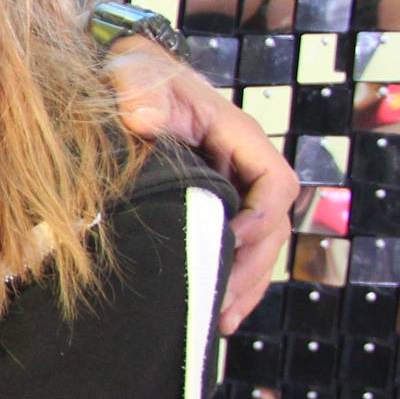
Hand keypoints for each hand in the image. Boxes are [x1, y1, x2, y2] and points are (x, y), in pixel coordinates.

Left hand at [106, 39, 297, 330]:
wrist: (124, 80)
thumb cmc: (134, 75)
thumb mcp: (135, 78)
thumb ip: (140, 95)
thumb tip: (142, 119)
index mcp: (239, 136)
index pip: (275, 182)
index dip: (261, 216)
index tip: (232, 242)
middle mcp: (243, 166)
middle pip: (271, 226)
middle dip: (252, 269)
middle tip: (225, 308)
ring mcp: (230, 188)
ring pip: (255, 245)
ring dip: (243, 284)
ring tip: (221, 323)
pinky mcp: (210, 206)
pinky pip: (231, 246)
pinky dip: (227, 277)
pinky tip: (212, 311)